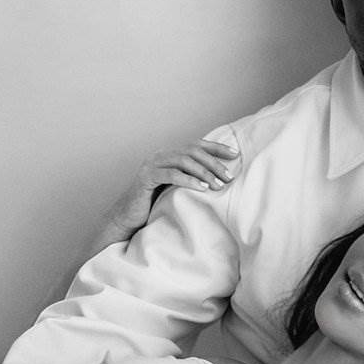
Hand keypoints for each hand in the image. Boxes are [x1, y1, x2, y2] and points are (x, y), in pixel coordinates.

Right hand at [98, 139, 238, 246]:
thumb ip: (192, 180)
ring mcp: (152, 164)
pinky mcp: (146, 177)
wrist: (128, 217)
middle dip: (214, 163)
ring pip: (183, 161)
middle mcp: (161, 156)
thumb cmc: (155, 205)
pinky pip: (171, 175)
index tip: (235, 153)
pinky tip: (202, 188)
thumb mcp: (177, 190)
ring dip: (204, 172)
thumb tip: (222, 181)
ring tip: (219, 185)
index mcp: (170, 156)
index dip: (216, 147)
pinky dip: (188, 180)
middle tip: (229, 176)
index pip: (196, 145)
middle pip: (192, 151)